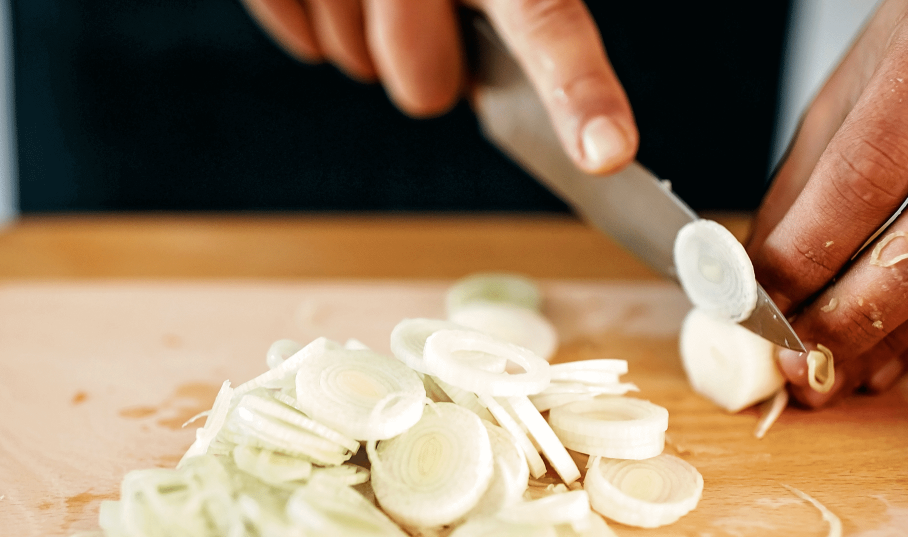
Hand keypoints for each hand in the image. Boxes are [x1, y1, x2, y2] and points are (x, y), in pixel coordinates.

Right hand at [239, 0, 637, 173]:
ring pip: (356, 63)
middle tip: (438, 14)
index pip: (546, 18)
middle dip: (430, 68)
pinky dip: (315, 19)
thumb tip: (488, 96)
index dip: (578, 89)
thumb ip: (520, 17)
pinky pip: (301, 36)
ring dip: (370, 36)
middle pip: (425, 87)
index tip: (606, 152)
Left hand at [745, 0, 907, 406]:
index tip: (762, 305)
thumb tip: (762, 279)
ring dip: (903, 335)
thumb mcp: (860, 79)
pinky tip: (896, 353)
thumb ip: (809, 180)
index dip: (813, 250)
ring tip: (837, 373)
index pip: (876, 165)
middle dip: (862, 315)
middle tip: (800, 364)